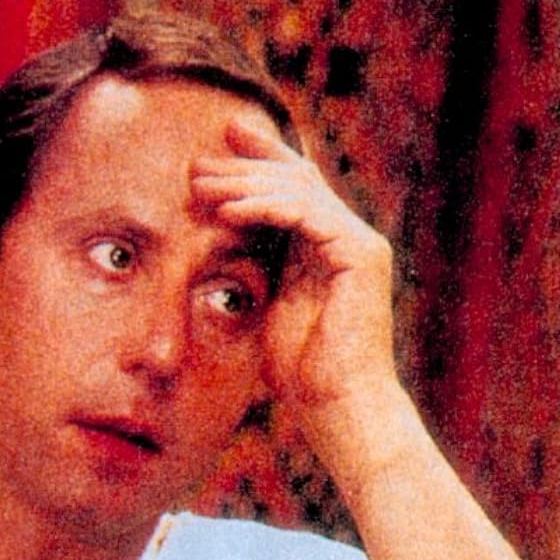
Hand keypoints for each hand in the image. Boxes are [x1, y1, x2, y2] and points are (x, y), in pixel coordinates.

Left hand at [191, 118, 398, 429]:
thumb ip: (262, 269)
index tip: (214, 152)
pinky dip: (264, 209)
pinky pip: (306, 215)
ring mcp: (359, 243)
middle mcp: (349, 238)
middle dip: (245, 165)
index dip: (257, 164)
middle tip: (199, 160)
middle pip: (296, 180)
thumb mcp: (270, 308)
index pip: (293, 191)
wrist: (337, 407)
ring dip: (244, 186)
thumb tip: (226, 238)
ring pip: (298, 191)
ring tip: (201, 187)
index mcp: (328, 249)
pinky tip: (227, 213)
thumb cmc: (302, 374)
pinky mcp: (361, 254)